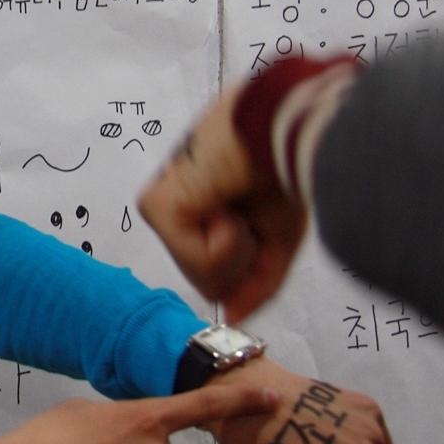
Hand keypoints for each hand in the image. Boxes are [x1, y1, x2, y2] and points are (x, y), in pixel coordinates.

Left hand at [137, 83, 306, 322]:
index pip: (210, 265)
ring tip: (241, 202)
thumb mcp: (277, 237)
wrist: (284, 126)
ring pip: (204, 274)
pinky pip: (199, 260)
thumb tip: (234, 317)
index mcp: (200, 206)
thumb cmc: (285, 166)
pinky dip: (229, 241)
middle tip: (253, 211)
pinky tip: (228, 203)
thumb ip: (255, 283)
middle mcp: (175, 206)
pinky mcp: (158, 207)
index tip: (255, 223)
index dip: (243, 263)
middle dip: (242, 257)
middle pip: (206, 277)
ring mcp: (162, 206)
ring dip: (239, 246)